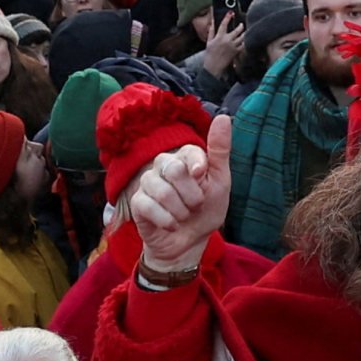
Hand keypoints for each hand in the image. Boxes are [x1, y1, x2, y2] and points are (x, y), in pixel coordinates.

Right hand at [124, 117, 234, 276]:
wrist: (190, 243)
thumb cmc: (206, 211)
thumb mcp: (220, 181)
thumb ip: (220, 150)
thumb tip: (223, 117)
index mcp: (184, 157)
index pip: (188, 151)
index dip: (199, 168)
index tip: (203, 179)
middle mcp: (163, 165)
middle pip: (173, 169)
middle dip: (191, 195)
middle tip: (196, 205)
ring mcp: (147, 183)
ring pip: (162, 191)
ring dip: (180, 211)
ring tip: (184, 216)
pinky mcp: (137, 202)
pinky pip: (149, 207)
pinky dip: (167, 221)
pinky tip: (172, 225)